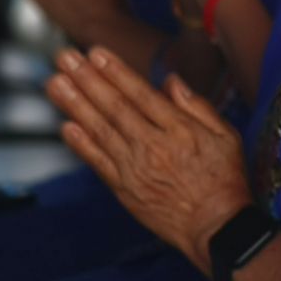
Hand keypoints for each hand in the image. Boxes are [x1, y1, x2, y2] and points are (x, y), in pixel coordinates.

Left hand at [47, 48, 250, 265]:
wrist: (215, 228)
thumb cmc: (224, 180)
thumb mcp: (225, 136)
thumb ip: (197, 106)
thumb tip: (171, 80)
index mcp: (179, 129)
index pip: (140, 93)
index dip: (115, 71)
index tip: (95, 52)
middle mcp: (154, 146)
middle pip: (114, 106)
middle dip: (87, 79)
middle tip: (64, 57)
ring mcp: (136, 169)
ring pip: (101, 130)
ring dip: (75, 105)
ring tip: (55, 83)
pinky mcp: (125, 190)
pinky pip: (99, 163)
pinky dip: (81, 145)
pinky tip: (66, 126)